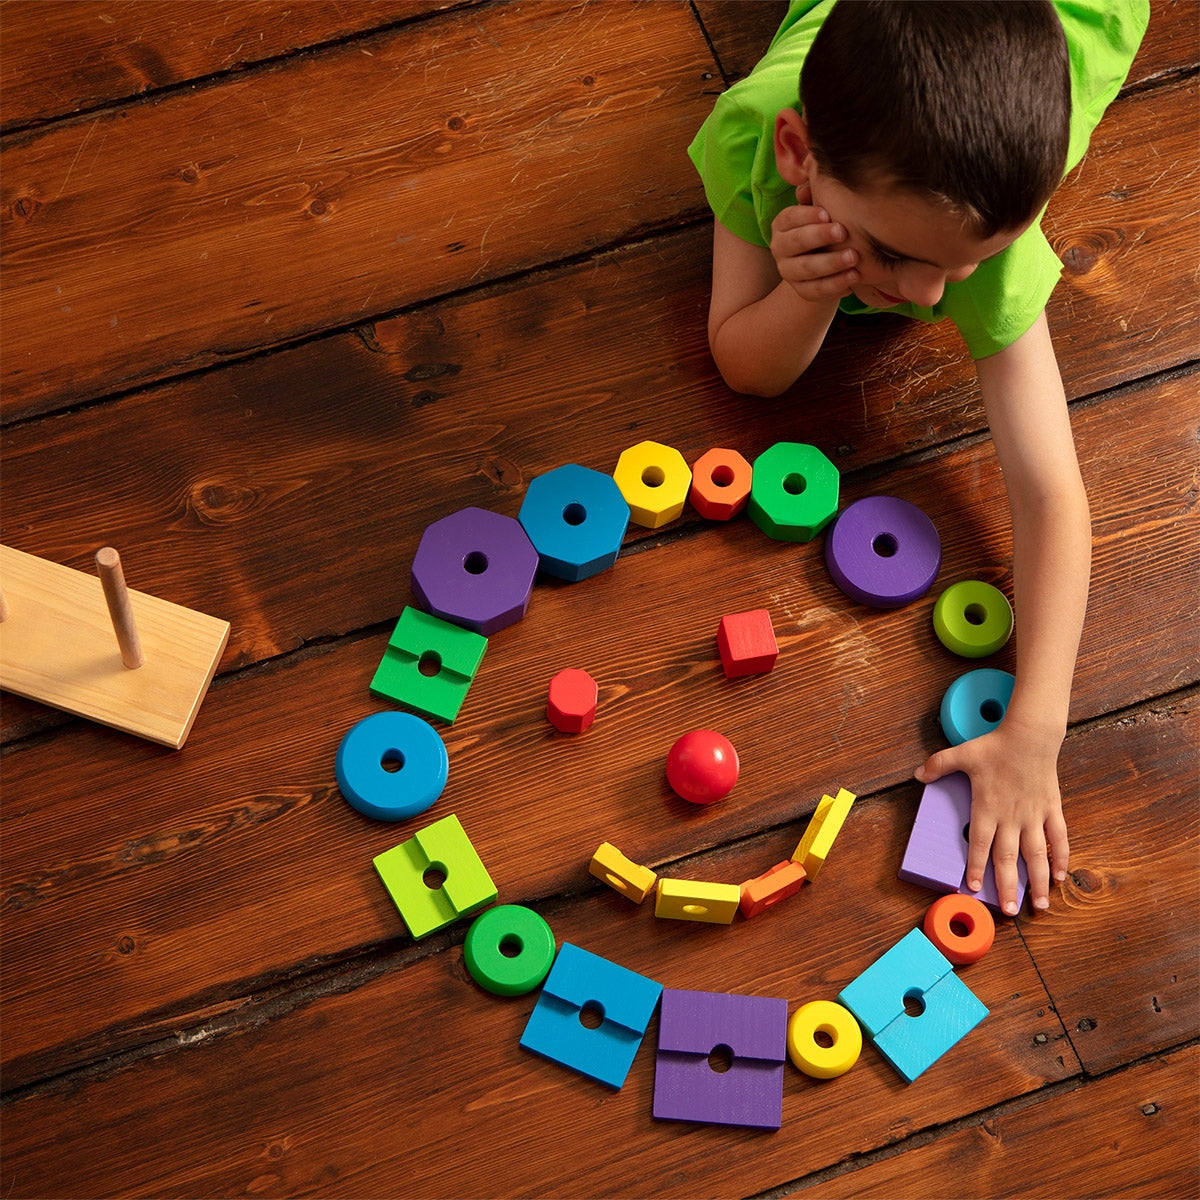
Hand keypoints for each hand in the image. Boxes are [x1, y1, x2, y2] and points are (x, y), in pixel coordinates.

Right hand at [769, 183, 859, 301]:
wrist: (826, 264)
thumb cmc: (826, 227)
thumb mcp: (822, 209)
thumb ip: (818, 191)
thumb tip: (813, 162)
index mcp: (782, 224)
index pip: (789, 217)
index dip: (807, 215)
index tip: (829, 213)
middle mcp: (780, 248)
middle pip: (795, 243)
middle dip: (819, 237)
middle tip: (843, 232)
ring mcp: (789, 272)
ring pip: (806, 269)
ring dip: (831, 263)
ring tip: (854, 258)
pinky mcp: (802, 291)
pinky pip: (816, 290)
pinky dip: (835, 285)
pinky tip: (853, 278)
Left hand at [915, 717, 1069, 915]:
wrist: (1030, 735)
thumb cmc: (995, 746)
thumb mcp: (961, 753)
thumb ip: (938, 765)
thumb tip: (917, 774)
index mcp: (987, 807)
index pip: (980, 844)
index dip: (977, 867)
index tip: (974, 888)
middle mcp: (1011, 817)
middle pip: (1009, 857)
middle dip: (1008, 886)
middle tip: (1010, 912)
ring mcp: (1034, 815)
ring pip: (1037, 855)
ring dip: (1038, 881)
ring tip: (1040, 906)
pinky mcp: (1051, 809)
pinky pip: (1058, 838)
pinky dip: (1061, 857)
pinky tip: (1060, 877)